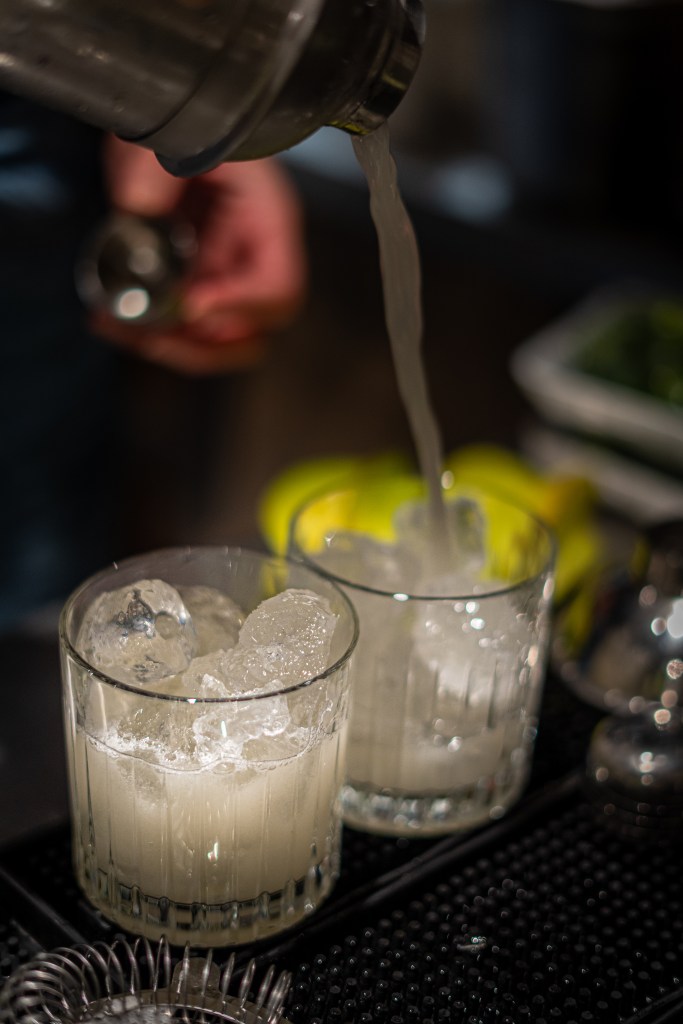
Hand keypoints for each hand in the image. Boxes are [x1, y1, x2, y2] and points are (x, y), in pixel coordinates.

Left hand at [94, 136, 306, 374]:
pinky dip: (147, 333)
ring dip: (169, 346)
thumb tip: (135, 210)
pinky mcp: (194, 285)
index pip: (279, 286)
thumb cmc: (192, 118)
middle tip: (153, 335)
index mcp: (270, 221)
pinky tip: (108, 319)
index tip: (192, 304)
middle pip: (254, 332)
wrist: (166, 117)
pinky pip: (181, 329)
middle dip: (203, 345)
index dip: (241, 305)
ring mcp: (225, 278)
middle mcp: (253, 260)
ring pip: (216, 342)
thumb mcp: (179, 133)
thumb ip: (156, 171)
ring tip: (116, 326)